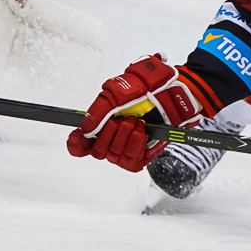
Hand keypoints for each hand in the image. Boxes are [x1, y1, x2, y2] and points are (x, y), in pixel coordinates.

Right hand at [67, 54, 201, 170]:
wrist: (174, 93)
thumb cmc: (148, 88)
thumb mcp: (118, 90)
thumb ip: (98, 110)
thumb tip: (84, 129)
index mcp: (102, 123)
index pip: (80, 144)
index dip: (77, 144)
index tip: (79, 137)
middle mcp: (112, 138)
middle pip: (97, 151)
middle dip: (110, 134)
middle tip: (125, 118)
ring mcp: (127, 147)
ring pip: (114, 156)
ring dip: (126, 136)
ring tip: (138, 122)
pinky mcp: (142, 155)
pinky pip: (131, 162)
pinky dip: (137, 145)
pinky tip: (144, 132)